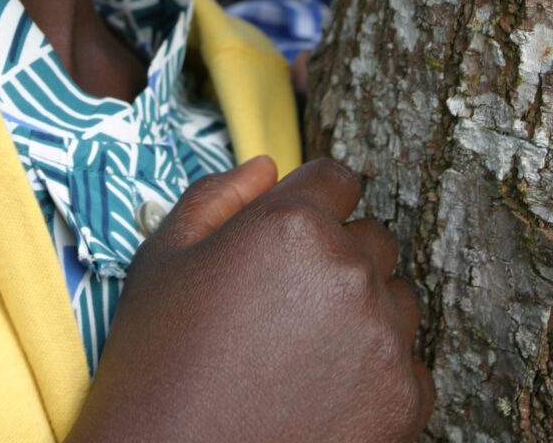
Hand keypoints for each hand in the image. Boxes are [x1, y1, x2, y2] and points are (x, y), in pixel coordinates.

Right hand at [68, 157, 432, 442]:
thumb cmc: (157, 364)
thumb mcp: (163, 258)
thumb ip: (216, 195)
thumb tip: (266, 167)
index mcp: (293, 224)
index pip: (338, 178)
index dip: (314, 201)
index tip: (294, 235)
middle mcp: (349, 269)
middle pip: (371, 236)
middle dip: (337, 256)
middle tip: (286, 304)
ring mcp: (383, 336)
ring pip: (395, 297)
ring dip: (363, 311)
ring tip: (303, 352)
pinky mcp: (404, 398)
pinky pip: (409, 362)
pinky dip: (377, 372)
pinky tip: (322, 393)